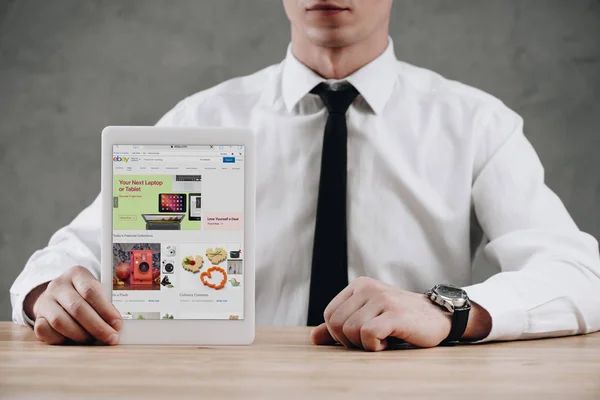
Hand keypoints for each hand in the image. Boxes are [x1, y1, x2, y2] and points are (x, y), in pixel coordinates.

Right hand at [25, 266, 122, 344]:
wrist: (55, 297)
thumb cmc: (82, 296)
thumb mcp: (95, 292)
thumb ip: (105, 305)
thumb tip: (117, 325)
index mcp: (77, 274)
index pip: (91, 291)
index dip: (106, 310)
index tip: (118, 324)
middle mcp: (58, 285)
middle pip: (77, 308)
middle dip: (97, 326)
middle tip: (111, 338)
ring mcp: (45, 301)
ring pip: (60, 322)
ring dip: (80, 335)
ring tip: (93, 340)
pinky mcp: (37, 317)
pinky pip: (46, 332)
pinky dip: (61, 339)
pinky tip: (73, 341)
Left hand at [310, 277, 452, 350]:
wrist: (438, 317)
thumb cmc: (400, 319)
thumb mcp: (368, 317)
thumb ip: (340, 326)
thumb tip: (314, 338)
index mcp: (359, 285)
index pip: (329, 314)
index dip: (338, 334)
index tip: (359, 336)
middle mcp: (368, 288)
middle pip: (336, 324)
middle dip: (349, 341)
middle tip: (370, 341)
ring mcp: (382, 299)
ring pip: (350, 331)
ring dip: (365, 345)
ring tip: (383, 339)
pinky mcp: (395, 314)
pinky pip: (368, 335)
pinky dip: (375, 346)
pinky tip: (388, 342)